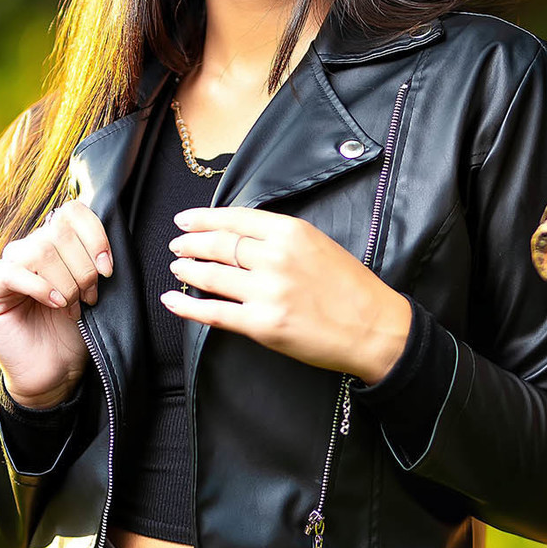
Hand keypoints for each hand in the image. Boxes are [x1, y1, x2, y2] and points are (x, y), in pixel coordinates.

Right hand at [0, 199, 113, 405]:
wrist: (56, 374)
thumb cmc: (75, 333)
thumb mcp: (91, 290)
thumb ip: (91, 259)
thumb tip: (105, 232)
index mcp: (53, 245)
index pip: (70, 212)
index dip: (94, 235)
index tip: (108, 268)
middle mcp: (27, 250)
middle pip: (58, 232)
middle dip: (83, 267)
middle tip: (89, 297)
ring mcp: (6, 269)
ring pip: (39, 251)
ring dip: (66, 281)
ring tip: (73, 306)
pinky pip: (13, 273)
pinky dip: (42, 288)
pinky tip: (56, 305)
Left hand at [162, 206, 411, 383]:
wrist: (374, 328)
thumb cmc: (351, 288)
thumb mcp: (319, 245)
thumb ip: (281, 238)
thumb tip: (242, 235)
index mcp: (291, 233)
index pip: (235, 219)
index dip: (204, 218)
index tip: (186, 220)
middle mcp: (275, 258)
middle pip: (219, 245)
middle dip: (191, 243)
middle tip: (177, 244)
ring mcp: (266, 292)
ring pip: (212, 276)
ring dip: (188, 270)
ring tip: (177, 267)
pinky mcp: (262, 325)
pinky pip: (214, 313)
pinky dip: (187, 306)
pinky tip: (172, 300)